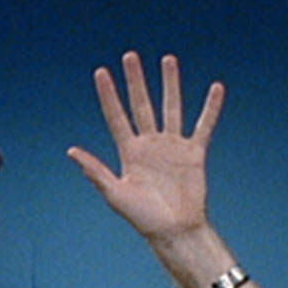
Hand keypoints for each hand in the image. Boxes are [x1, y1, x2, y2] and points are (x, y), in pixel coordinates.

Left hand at [66, 51, 218, 246]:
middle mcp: (150, 144)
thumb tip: (71, 151)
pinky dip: (211, 108)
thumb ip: (96, 171)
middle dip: (135, 80)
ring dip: (170, 83)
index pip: (116, 117)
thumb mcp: (116, 194)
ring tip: (168, 59)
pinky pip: (204, 125)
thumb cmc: (144, 218)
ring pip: (171, 107)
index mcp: (129, 152)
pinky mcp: (194, 152)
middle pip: (141, 105)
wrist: (175, 232)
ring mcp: (172, 146)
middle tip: (130, 55)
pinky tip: (216, 88)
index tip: (100, 72)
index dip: (108, 95)